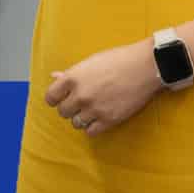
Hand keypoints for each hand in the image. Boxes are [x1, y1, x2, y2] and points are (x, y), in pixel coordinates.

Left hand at [44, 40, 162, 137]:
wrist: (143, 67)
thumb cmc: (117, 60)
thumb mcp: (90, 63)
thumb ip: (70, 73)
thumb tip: (54, 77)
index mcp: (72, 78)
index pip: (50, 98)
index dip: (55, 99)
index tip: (61, 98)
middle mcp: (80, 95)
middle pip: (63, 112)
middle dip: (70, 108)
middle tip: (80, 102)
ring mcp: (94, 109)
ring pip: (76, 123)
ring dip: (81, 118)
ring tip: (92, 109)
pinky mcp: (109, 120)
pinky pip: (91, 132)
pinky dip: (93, 127)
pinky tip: (99, 117)